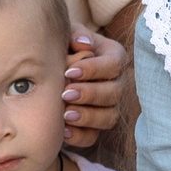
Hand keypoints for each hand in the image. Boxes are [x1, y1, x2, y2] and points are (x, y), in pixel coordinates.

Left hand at [60, 28, 127, 148]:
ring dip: (88, 117)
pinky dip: (79, 136)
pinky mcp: (95, 126)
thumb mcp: (68, 35)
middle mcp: (117, 84)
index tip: (70, 72)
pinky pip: (93, 136)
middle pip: (115, 93)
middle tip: (66, 94)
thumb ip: (75, 34)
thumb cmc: (64, 47)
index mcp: (114, 58)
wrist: (53, 67)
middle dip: (90, 94)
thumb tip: (83, 44)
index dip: (94, 69)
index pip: (114, 64)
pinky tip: (63, 131)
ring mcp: (109, 107)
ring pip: (109, 117)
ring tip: (66, 115)